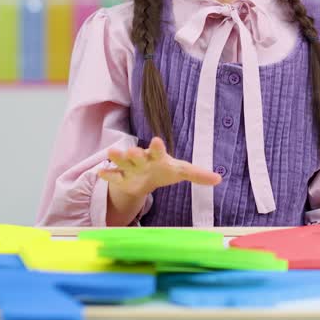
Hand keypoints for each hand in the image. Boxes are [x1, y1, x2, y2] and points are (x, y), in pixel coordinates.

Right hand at [100, 137, 220, 224]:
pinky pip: (113, 176)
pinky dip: (108, 175)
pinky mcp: (121, 178)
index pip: (158, 150)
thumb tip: (219, 179)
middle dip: (134, 154)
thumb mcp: (180, 172)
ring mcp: (130, 169)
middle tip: (132, 151)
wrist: (145, 177)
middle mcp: (142, 160)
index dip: (157, 147)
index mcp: (156, 157)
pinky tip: (100, 173)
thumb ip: (197, 174)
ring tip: (112, 152)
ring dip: (117, 158)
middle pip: (137, 156)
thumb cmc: (164, 171)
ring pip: (122, 162)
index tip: (156, 140)